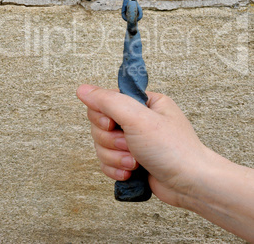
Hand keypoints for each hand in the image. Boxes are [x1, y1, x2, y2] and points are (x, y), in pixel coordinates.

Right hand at [76, 84, 208, 206]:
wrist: (190, 184)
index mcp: (142, 102)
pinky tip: (131, 172)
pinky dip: (116, 168)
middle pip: (100, 125)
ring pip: (102, 145)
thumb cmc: (173, 148)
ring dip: (115, 156)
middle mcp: (137, 119)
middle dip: (112, 140)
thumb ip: (108, 101)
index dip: (103, 116)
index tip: (112, 125)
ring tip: (134, 161)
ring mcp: (133, 140)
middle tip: (130, 144)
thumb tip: (83, 89)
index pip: (105, 100)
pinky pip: (107, 161)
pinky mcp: (130, 159)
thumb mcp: (138, 118)